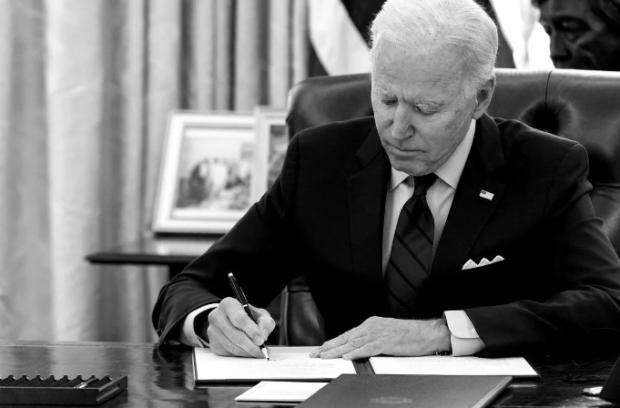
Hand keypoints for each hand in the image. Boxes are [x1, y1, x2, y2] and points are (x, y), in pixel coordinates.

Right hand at [205, 297, 275, 357]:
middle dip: (250, 345)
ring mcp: (212, 330)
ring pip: (231, 345)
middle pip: (235, 334)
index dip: (251, 331)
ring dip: (246, 352)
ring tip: (256, 353)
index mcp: (228, 304)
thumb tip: (263, 336)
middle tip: (261, 351)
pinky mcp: (212, 343)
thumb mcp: (260, 314)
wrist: (231, 321)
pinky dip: (240, 355)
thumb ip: (265, 323)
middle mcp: (217, 316)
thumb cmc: (247, 316)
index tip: (261, 340)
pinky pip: (227, 352)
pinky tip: (247, 352)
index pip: (239, 318)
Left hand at [310, 316, 449, 359]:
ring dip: (338, 351)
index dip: (333, 343)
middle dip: (329, 347)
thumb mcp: (386, 335)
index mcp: (371, 325)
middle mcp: (372, 327)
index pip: (347, 335)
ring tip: (325, 357)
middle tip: (316, 354)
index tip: (320, 349)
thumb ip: (371, 340)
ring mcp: (379, 333)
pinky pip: (368, 348)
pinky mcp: (387, 341)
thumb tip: (357, 350)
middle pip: (346, 338)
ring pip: (353, 343)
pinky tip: (347, 357)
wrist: (427, 333)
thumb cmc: (409, 335)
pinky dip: (356, 352)